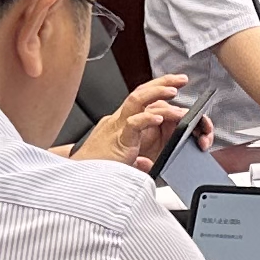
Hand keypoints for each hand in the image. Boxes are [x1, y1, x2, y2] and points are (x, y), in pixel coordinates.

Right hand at [74, 73, 191, 165]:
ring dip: (157, 94)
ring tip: (174, 92)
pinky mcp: (118, 141)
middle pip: (140, 93)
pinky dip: (147, 119)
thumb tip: (146, 163)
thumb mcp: (122, 162)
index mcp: (120, 123)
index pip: (140, 99)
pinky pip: (133, 125)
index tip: (173, 86)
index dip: (156, 89)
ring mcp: (117, 129)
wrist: (77, 179)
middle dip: (162, 83)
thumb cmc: (96, 170)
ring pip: (136, 101)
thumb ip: (136, 160)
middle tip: (181, 79)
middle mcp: (118, 121)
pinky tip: (159, 119)